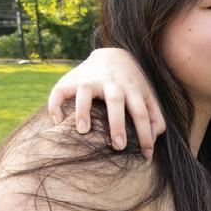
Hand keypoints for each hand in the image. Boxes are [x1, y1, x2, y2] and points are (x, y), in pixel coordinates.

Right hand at [47, 47, 163, 159]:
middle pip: (115, 101)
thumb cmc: (133, 86)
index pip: (141, 112)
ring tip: (83, 131)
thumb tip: (154, 138)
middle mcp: (112, 83)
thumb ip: (156, 117)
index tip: (146, 154)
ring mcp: (90, 80)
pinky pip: (59, 91)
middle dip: (118, 124)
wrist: (113, 55)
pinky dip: (55, 105)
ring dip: (83, 111)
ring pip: (85, 92)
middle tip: (119, 147)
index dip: (145, 134)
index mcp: (132, 89)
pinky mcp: (71, 80)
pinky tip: (58, 121)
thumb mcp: (148, 97)